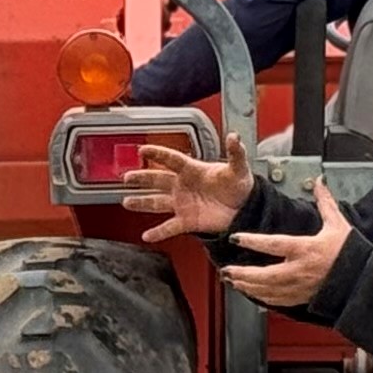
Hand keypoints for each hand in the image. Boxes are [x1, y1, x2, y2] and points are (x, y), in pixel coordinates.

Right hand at [122, 141, 249, 244]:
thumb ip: (235, 153)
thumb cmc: (240, 185)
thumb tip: (234, 137)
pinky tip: (146, 235)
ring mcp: (183, 204)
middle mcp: (183, 186)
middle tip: (127, 177)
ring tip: (127, 202)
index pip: (172, 160)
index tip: (143, 150)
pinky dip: (158, 232)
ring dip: (142, 203)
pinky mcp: (187, 221)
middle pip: (158, 180)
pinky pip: (169, 227)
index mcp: (193, 170)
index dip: (158, 154)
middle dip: (142, 178)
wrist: (246, 208)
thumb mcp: (239, 168)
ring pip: (157, 203)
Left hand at [219, 180, 351, 308]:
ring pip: (267, 290)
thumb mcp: (338, 224)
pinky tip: (251, 293)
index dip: (252, 241)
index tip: (236, 238)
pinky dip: (261, 297)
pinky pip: (277, 301)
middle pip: (264, 274)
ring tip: (232, 281)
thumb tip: (319, 182)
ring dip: (247, 286)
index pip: (273, 245)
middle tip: (225, 269)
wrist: (364, 280)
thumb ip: (325, 203)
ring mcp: (300, 287)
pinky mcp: (302, 298)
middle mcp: (300, 270)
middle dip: (242, 273)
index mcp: (306, 249)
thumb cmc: (351, 253)